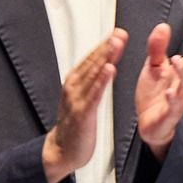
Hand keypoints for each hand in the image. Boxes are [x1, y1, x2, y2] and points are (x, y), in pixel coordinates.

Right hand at [43, 28, 125, 182]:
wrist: (62, 150)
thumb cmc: (76, 125)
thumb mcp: (83, 98)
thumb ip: (91, 82)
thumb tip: (102, 64)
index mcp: (75, 83)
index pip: (91, 60)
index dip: (104, 46)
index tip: (117, 32)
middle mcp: (74, 87)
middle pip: (92, 63)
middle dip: (106, 47)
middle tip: (119, 33)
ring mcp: (77, 99)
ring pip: (93, 74)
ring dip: (105, 58)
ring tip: (116, 44)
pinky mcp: (83, 113)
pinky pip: (94, 94)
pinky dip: (102, 81)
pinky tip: (110, 69)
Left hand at [134, 23, 182, 161]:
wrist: (149, 124)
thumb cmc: (155, 95)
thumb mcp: (154, 66)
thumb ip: (157, 47)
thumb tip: (163, 26)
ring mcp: (178, 101)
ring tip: (177, 60)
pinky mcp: (168, 114)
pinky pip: (173, 108)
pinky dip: (173, 100)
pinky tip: (169, 92)